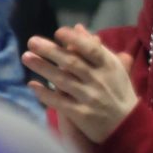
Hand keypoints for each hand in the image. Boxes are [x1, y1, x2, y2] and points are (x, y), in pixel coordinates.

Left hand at [23, 24, 137, 143]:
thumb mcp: (112, 66)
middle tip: (32, 41)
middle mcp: (99, 80)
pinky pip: (59, 102)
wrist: (126, 124)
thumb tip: (78, 27)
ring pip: (63, 80)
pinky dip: (45, 93)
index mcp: (109, 66)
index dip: (75, 39)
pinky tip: (32, 85)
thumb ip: (95, 47)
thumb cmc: (117, 90)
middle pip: (72, 63)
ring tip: (26, 57)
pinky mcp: (81, 114)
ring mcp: (90, 98)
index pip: (91, 49)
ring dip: (43, 68)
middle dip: (51, 51)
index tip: (59, 31)